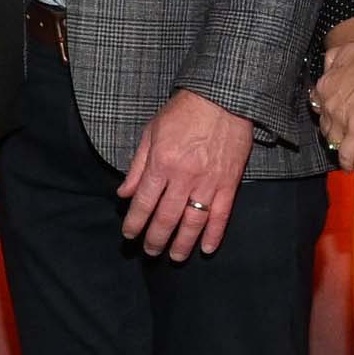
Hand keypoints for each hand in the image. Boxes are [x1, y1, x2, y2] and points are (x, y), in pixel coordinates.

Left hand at [119, 89, 255, 258]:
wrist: (223, 97)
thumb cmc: (184, 111)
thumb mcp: (152, 132)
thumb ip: (137, 166)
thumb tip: (124, 193)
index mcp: (161, 163)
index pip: (143, 202)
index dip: (134, 222)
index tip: (129, 235)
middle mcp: (183, 176)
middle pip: (166, 217)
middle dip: (155, 238)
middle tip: (150, 251)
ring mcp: (208, 181)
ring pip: (193, 222)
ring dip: (183, 243)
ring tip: (175, 257)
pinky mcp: (230, 183)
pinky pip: (222, 215)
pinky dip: (214, 234)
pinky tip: (207, 248)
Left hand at [309, 17, 353, 158]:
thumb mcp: (344, 51)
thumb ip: (333, 58)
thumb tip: (327, 59)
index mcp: (324, 85)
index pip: (319, 106)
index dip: (327, 113)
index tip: (334, 116)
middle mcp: (327, 103)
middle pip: (324, 124)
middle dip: (331, 130)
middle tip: (340, 135)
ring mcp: (340, 119)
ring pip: (333, 139)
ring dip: (338, 145)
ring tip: (345, 151)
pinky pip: (346, 152)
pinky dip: (346, 161)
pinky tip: (349, 166)